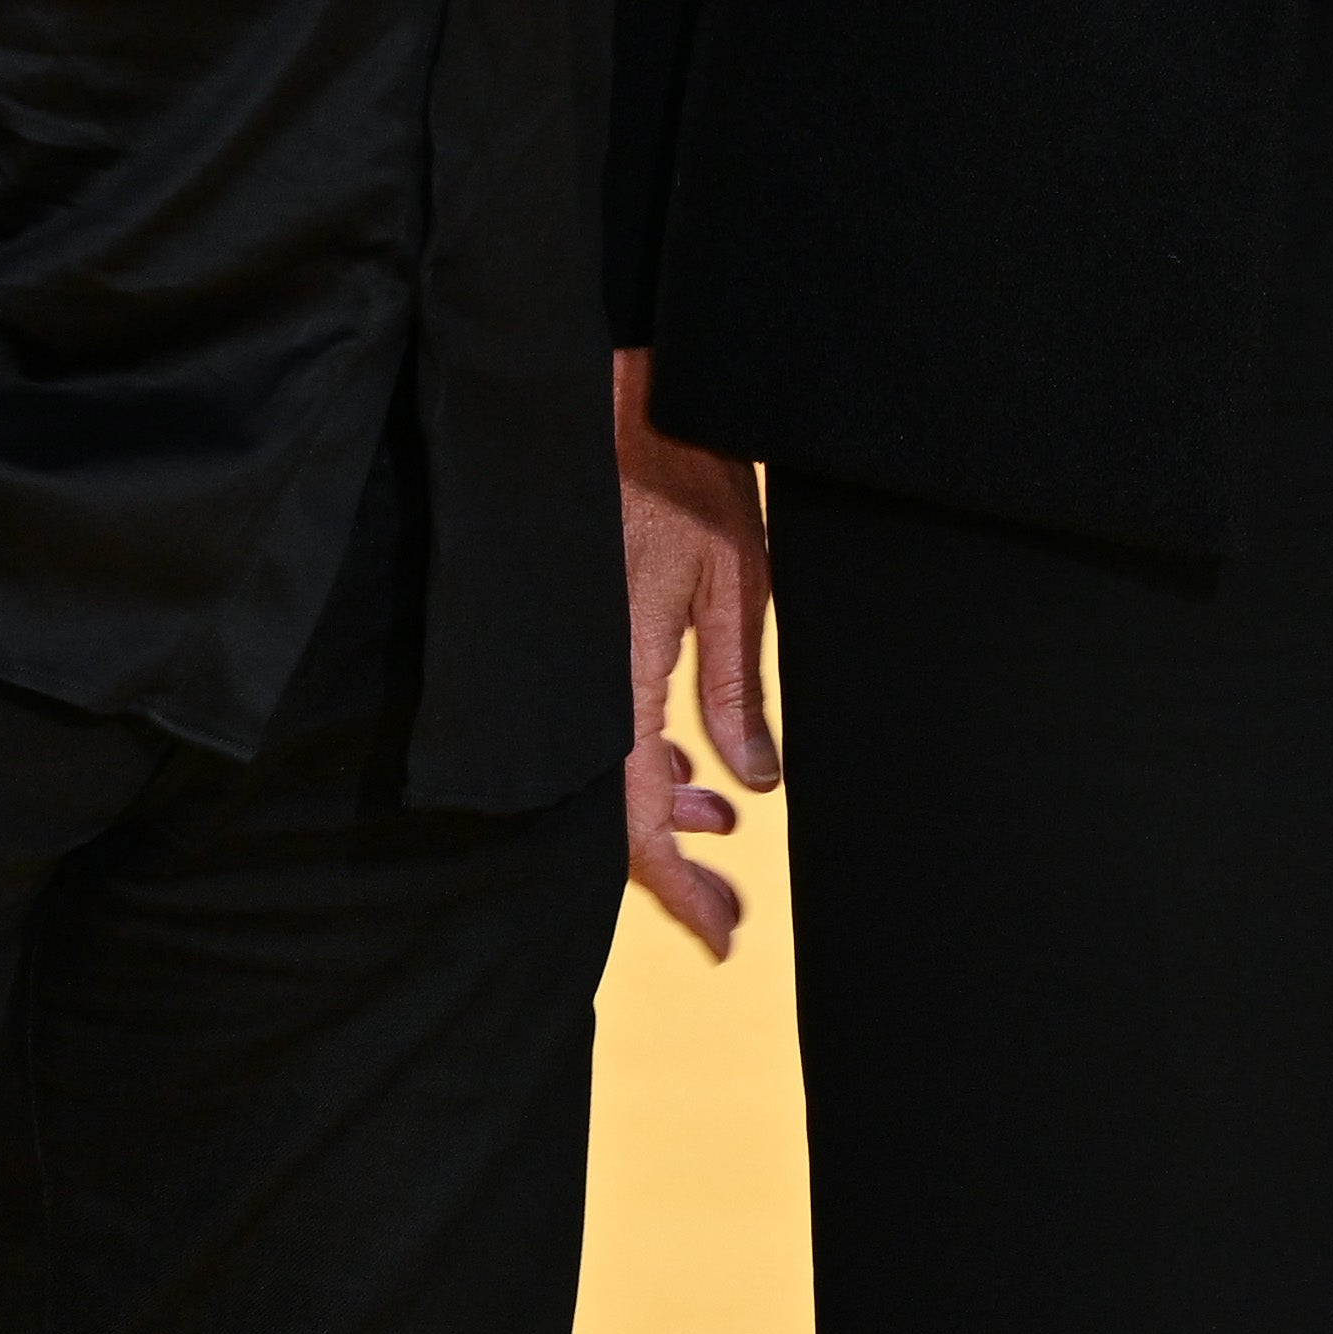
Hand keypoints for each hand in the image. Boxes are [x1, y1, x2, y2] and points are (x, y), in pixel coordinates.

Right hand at [611, 347, 778, 956]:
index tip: (721, 931)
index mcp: (622, 674)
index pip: (640, 819)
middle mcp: (588, 680)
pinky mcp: (587, 642)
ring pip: (615, 775)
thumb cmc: (686, 476)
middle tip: (727, 905)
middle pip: (619, 815)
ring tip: (720, 821)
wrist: (625, 401)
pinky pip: (612, 729)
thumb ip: (738, 687)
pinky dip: (654, 761)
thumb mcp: (735, 579)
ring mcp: (582, 663)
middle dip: (676, 868)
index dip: (677, 887)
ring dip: (669, 807)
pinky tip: (698, 766)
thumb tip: (751, 785)